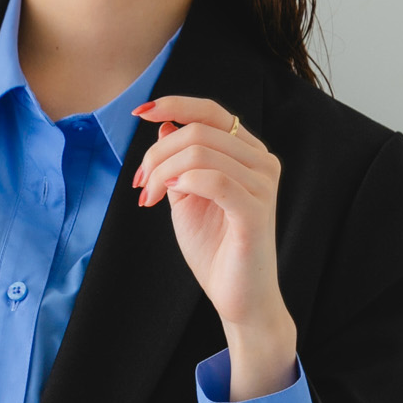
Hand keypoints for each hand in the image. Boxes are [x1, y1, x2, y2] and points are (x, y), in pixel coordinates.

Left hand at [131, 96, 298, 401]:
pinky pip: (215, 180)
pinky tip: (170, 196)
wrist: (238, 299)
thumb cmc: (215, 252)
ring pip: (202, 153)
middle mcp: (262, 162)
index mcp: (249, 153)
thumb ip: (180, 162)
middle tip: (140, 184)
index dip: (174, 104)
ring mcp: (263, 185)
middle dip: (158, 154)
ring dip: (164, 171)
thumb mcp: (188, 198)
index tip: (140, 112)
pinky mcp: (256, 211)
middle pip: (199, 132)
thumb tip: (165, 125)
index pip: (211, 112)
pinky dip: (185, 182)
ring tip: (150, 196)